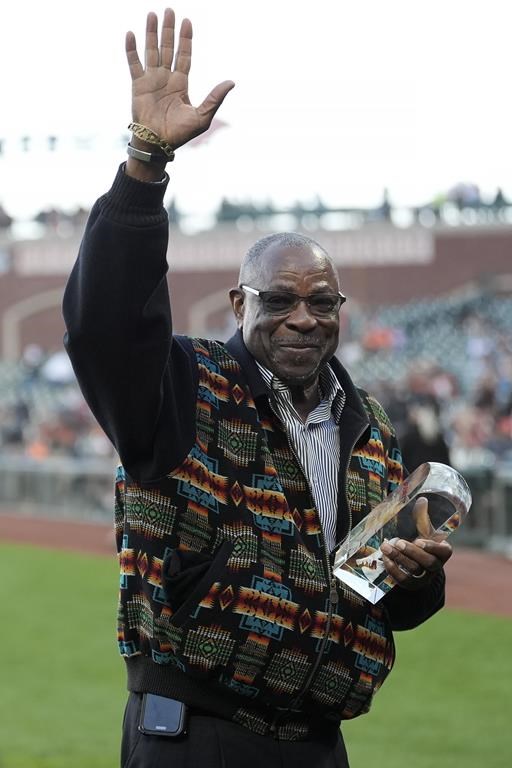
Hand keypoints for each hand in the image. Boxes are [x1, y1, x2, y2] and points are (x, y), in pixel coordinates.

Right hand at [126, 8, 234, 149]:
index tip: (187, 22)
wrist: (158, 144)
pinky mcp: (137, 86)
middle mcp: (165, 79)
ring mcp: (151, 81)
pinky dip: (131, 49)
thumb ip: (215, 98)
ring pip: (151, 51)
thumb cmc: (180, 134)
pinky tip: (131, 34)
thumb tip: (232, 82)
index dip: (185, 39)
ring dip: (151, 33)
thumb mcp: (202, 116)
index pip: (184, 56)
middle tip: (169, 10)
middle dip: (168, 30)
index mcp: (180, 84)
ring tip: (152, 14)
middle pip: (167, 48)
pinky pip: (134, 64)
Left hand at [380, 501, 452, 590]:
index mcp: (443, 552)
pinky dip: (393, 568)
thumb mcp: (424, 530)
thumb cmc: (422, 543)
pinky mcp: (411, 585)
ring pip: (414, 570)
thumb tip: (422, 499)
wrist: (416, 564)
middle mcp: (436, 566)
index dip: (432, 547)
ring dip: (399, 558)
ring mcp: (424, 577)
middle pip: (428, 563)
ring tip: (386, 546)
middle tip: (398, 542)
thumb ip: (423, 517)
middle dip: (412, 552)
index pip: (444, 552)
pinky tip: (385, 558)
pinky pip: (403, 579)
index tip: (419, 540)